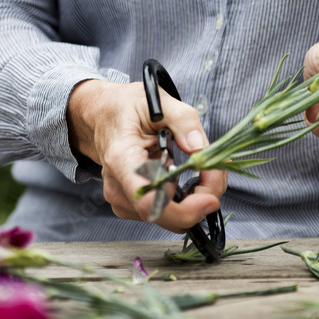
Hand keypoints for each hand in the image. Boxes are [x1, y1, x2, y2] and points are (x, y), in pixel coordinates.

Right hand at [66, 80, 227, 233]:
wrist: (102, 115)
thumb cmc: (125, 107)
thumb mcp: (157, 100)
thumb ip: (183, 121)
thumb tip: (200, 146)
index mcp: (122, 159)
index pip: (150, 202)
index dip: (185, 209)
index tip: (211, 198)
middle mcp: (118, 186)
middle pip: (166, 215)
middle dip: (201, 198)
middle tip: (216, 170)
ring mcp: (124, 199)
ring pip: (171, 217)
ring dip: (196, 198)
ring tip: (203, 168)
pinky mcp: (133, 204)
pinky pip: (167, 212)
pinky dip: (187, 199)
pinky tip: (190, 175)